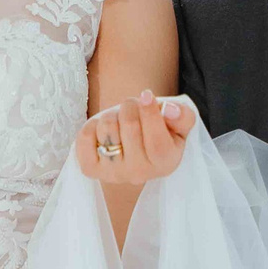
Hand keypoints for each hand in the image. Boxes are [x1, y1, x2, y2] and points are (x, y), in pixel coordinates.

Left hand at [76, 90, 191, 184]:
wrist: (134, 145)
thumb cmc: (159, 129)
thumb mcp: (179, 122)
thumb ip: (182, 116)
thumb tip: (170, 109)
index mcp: (166, 163)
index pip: (157, 142)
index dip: (150, 114)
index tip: (146, 94)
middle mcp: (140, 174)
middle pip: (130, 126)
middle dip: (131, 106)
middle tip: (133, 108)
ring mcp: (113, 174)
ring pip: (107, 127)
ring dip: (112, 114)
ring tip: (120, 121)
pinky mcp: (91, 169)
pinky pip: (84, 137)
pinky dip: (92, 125)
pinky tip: (104, 131)